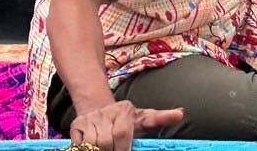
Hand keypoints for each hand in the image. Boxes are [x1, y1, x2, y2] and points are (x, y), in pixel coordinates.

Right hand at [70, 100, 184, 150]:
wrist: (98, 109)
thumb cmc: (125, 119)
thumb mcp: (143, 118)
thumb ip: (160, 118)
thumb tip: (180, 113)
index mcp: (125, 110)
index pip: (123, 132)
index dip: (123, 148)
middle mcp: (107, 112)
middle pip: (106, 141)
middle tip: (115, 150)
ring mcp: (91, 118)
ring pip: (92, 144)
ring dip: (98, 150)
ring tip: (105, 149)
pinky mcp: (76, 125)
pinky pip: (79, 144)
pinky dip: (85, 149)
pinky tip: (92, 147)